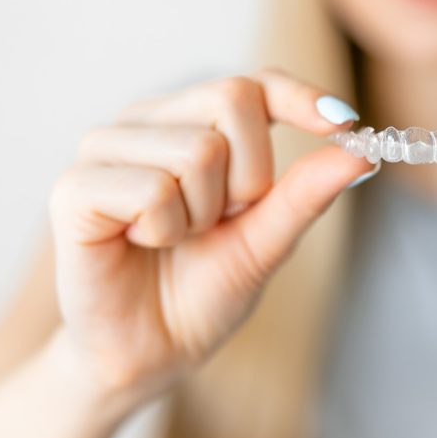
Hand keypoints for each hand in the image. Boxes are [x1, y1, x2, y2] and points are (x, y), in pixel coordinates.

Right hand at [49, 70, 374, 399]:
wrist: (149, 355)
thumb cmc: (203, 292)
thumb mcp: (267, 241)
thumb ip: (306, 193)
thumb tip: (361, 152)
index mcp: (192, 123)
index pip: (254, 82)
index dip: (300, 97)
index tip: (343, 121)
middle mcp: (148, 121)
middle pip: (232, 99)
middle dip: (250, 176)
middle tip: (220, 220)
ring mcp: (106, 148)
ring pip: (198, 149)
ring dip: (203, 214)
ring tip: (175, 239)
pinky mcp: (75, 187)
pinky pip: (153, 188)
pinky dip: (165, 229)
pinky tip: (141, 244)